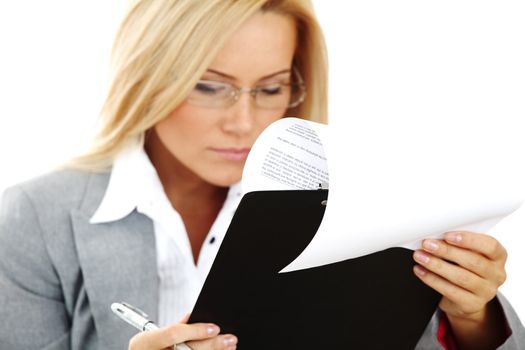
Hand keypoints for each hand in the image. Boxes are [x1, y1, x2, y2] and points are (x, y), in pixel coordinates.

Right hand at [129, 315, 237, 349]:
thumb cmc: (147, 349)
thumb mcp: (152, 336)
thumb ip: (174, 327)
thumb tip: (194, 316)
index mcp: (144, 343)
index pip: (173, 334)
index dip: (195, 330)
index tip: (215, 328)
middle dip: (211, 345)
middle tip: (230, 339)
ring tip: (229, 348)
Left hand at [413, 231, 507, 348]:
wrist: (465, 298)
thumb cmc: (464, 267)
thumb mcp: (466, 253)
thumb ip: (458, 244)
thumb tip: (435, 236)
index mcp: (498, 256)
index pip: (490, 246)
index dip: (469, 240)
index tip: (448, 236)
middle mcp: (496, 274)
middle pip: (473, 261)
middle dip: (446, 251)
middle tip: (427, 244)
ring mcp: (486, 291)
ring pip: (461, 277)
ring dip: (436, 265)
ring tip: (420, 256)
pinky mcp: (473, 304)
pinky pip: (451, 291)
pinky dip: (432, 279)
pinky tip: (420, 271)